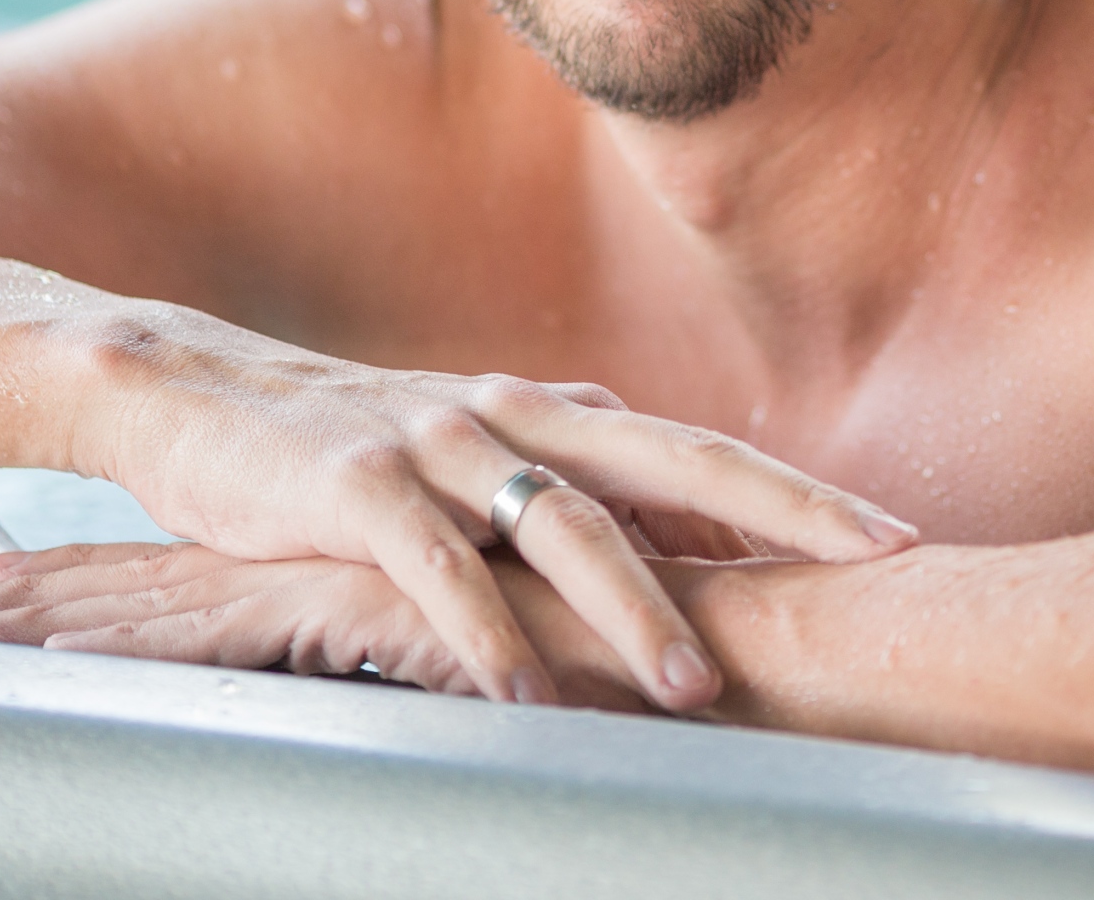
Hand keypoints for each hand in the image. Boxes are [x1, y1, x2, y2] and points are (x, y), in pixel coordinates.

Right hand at [67, 316, 916, 712]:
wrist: (194, 394)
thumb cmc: (348, 449)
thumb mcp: (476, 461)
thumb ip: (572, 495)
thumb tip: (687, 556)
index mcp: (554, 414)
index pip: (704, 453)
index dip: (802, 496)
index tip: (899, 541)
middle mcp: (514, 416)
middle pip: (674, 461)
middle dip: (783, 516)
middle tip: (874, 569)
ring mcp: (437, 444)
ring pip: (563, 524)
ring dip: (634, 609)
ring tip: (693, 690)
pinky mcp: (354, 487)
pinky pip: (436, 569)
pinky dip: (485, 636)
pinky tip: (525, 699)